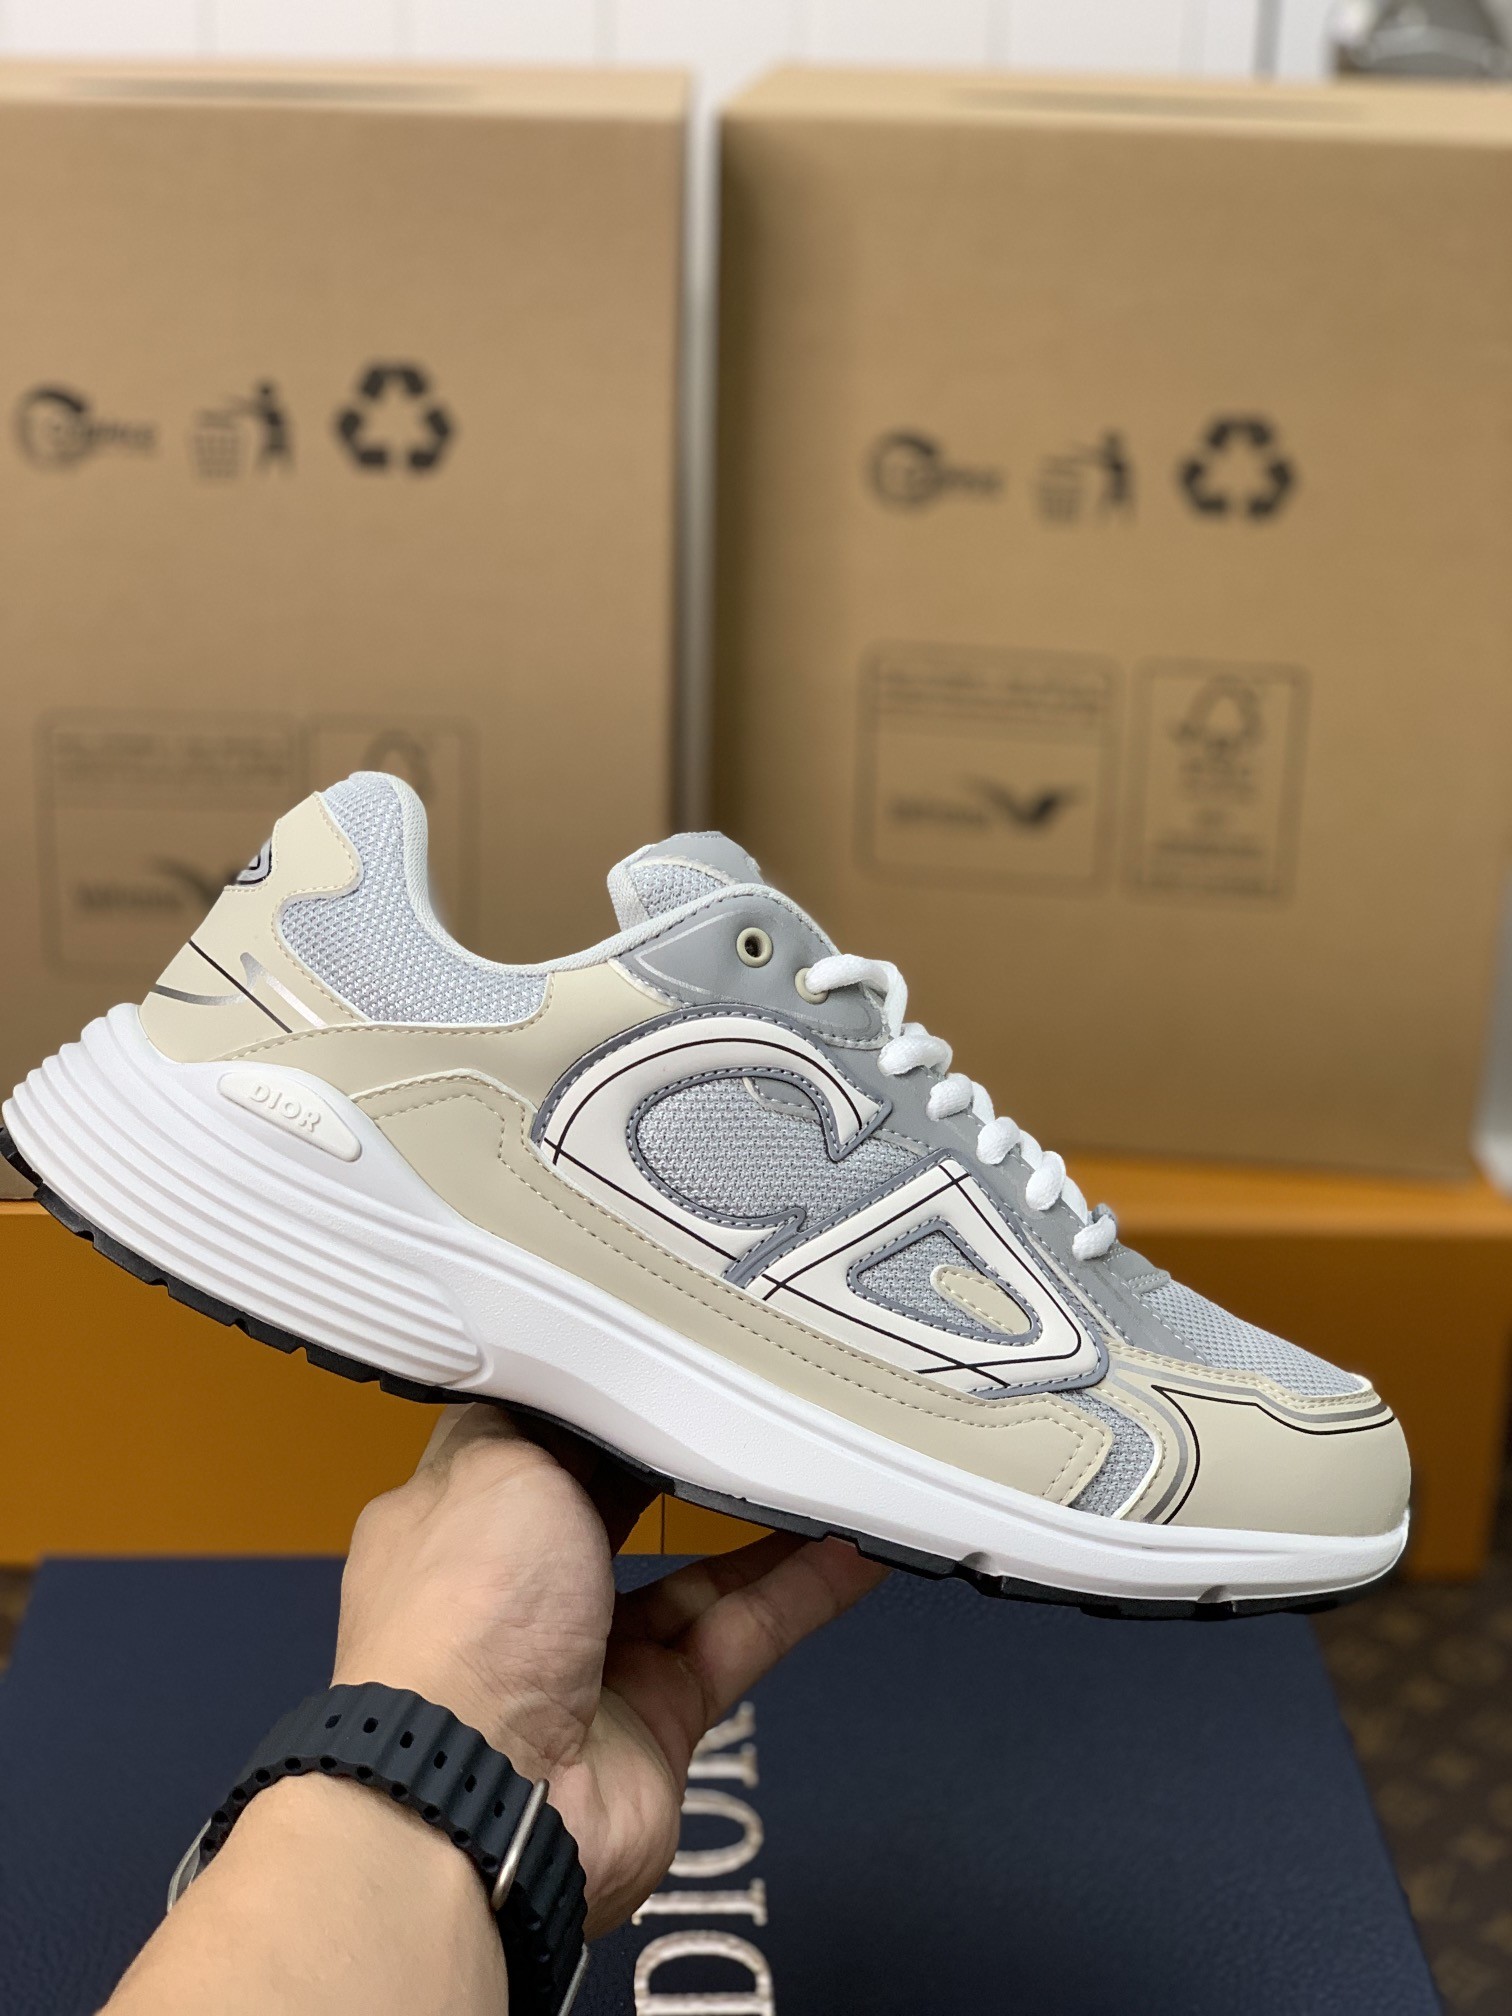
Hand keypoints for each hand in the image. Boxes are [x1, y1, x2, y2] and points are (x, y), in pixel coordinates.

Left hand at [332, 1404, 886, 1936]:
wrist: (483, 1799)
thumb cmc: (467, 1611)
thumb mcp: (492, 1462)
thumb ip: (552, 1419)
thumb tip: (587, 1381)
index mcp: (457, 1517)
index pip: (530, 1437)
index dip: (590, 1396)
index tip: (656, 1342)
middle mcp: (521, 1587)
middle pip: (617, 1502)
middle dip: (680, 1452)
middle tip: (754, 1387)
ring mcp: (593, 1656)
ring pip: (698, 1570)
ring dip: (764, 1517)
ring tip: (830, 1453)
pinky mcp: (665, 1712)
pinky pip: (745, 1632)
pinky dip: (803, 1589)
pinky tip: (860, 1540)